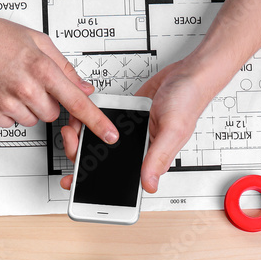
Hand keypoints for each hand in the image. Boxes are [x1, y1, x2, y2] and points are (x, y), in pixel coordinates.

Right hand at [0, 13, 116, 141]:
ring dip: (27, 108)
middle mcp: (25, 88)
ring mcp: (6, 102)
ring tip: (13, 85)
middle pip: (52, 114)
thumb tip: (83, 87)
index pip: (77, 102)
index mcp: (41, 69)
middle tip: (33, 83)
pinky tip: (1, 92)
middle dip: (47, 102)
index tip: (109, 134)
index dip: (96, 121)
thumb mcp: (38, 42)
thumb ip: (65, 68)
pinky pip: (10, 123)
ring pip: (32, 121)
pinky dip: (8, 112)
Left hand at [60, 60, 217, 192]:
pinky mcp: (126, 118)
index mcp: (150, 160)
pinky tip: (84, 114)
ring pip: (100, 142)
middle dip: (81, 154)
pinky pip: (103, 123)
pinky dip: (92, 119)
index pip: (118, 178)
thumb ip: (158, 158)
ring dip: (83, 136)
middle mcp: (138, 149)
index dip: (94, 182)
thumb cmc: (188, 102)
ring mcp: (130, 134)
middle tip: (71, 140)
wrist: (189, 74)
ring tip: (73, 127)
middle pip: (102, 160)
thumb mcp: (172, 131)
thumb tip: (149, 185)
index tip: (74, 181)